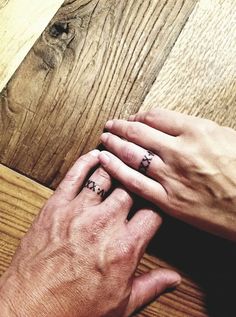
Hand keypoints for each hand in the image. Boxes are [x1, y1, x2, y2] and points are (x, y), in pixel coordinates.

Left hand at [0, 150, 179, 316]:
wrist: (29, 310)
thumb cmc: (73, 310)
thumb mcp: (121, 305)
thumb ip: (151, 286)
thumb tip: (174, 279)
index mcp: (124, 248)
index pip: (153, 213)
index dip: (158, 206)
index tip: (155, 205)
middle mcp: (103, 224)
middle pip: (131, 189)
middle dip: (137, 185)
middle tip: (139, 180)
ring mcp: (78, 212)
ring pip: (106, 176)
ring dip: (116, 168)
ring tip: (122, 160)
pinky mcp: (56, 206)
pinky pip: (74, 175)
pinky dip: (86, 161)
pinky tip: (96, 156)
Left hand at [99, 108, 235, 240]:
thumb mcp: (226, 137)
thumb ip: (196, 129)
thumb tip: (171, 125)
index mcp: (197, 131)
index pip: (156, 116)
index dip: (139, 115)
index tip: (132, 118)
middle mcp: (180, 151)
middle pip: (138, 132)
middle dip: (120, 127)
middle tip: (111, 125)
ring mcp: (172, 177)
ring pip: (132, 155)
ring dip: (113, 144)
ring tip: (104, 139)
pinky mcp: (169, 201)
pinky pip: (135, 183)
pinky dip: (116, 170)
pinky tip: (104, 161)